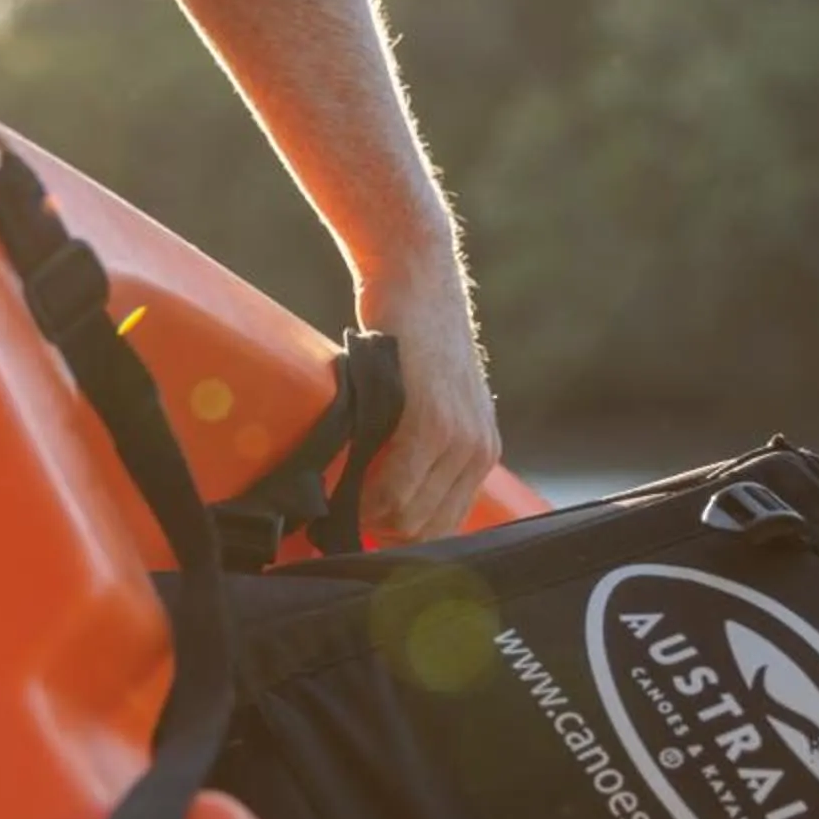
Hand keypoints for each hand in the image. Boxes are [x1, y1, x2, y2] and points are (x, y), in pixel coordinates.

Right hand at [356, 250, 501, 542]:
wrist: (415, 278)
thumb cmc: (409, 338)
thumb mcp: (431, 399)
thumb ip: (421, 445)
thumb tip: (380, 496)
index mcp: (480, 452)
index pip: (444, 529)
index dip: (401, 540)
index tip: (364, 535)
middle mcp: (478, 451)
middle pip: (426, 532)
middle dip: (380, 534)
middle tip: (341, 517)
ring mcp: (458, 438)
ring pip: (409, 517)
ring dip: (368, 518)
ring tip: (337, 499)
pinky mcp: (430, 422)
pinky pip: (396, 489)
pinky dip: (366, 499)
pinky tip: (344, 487)